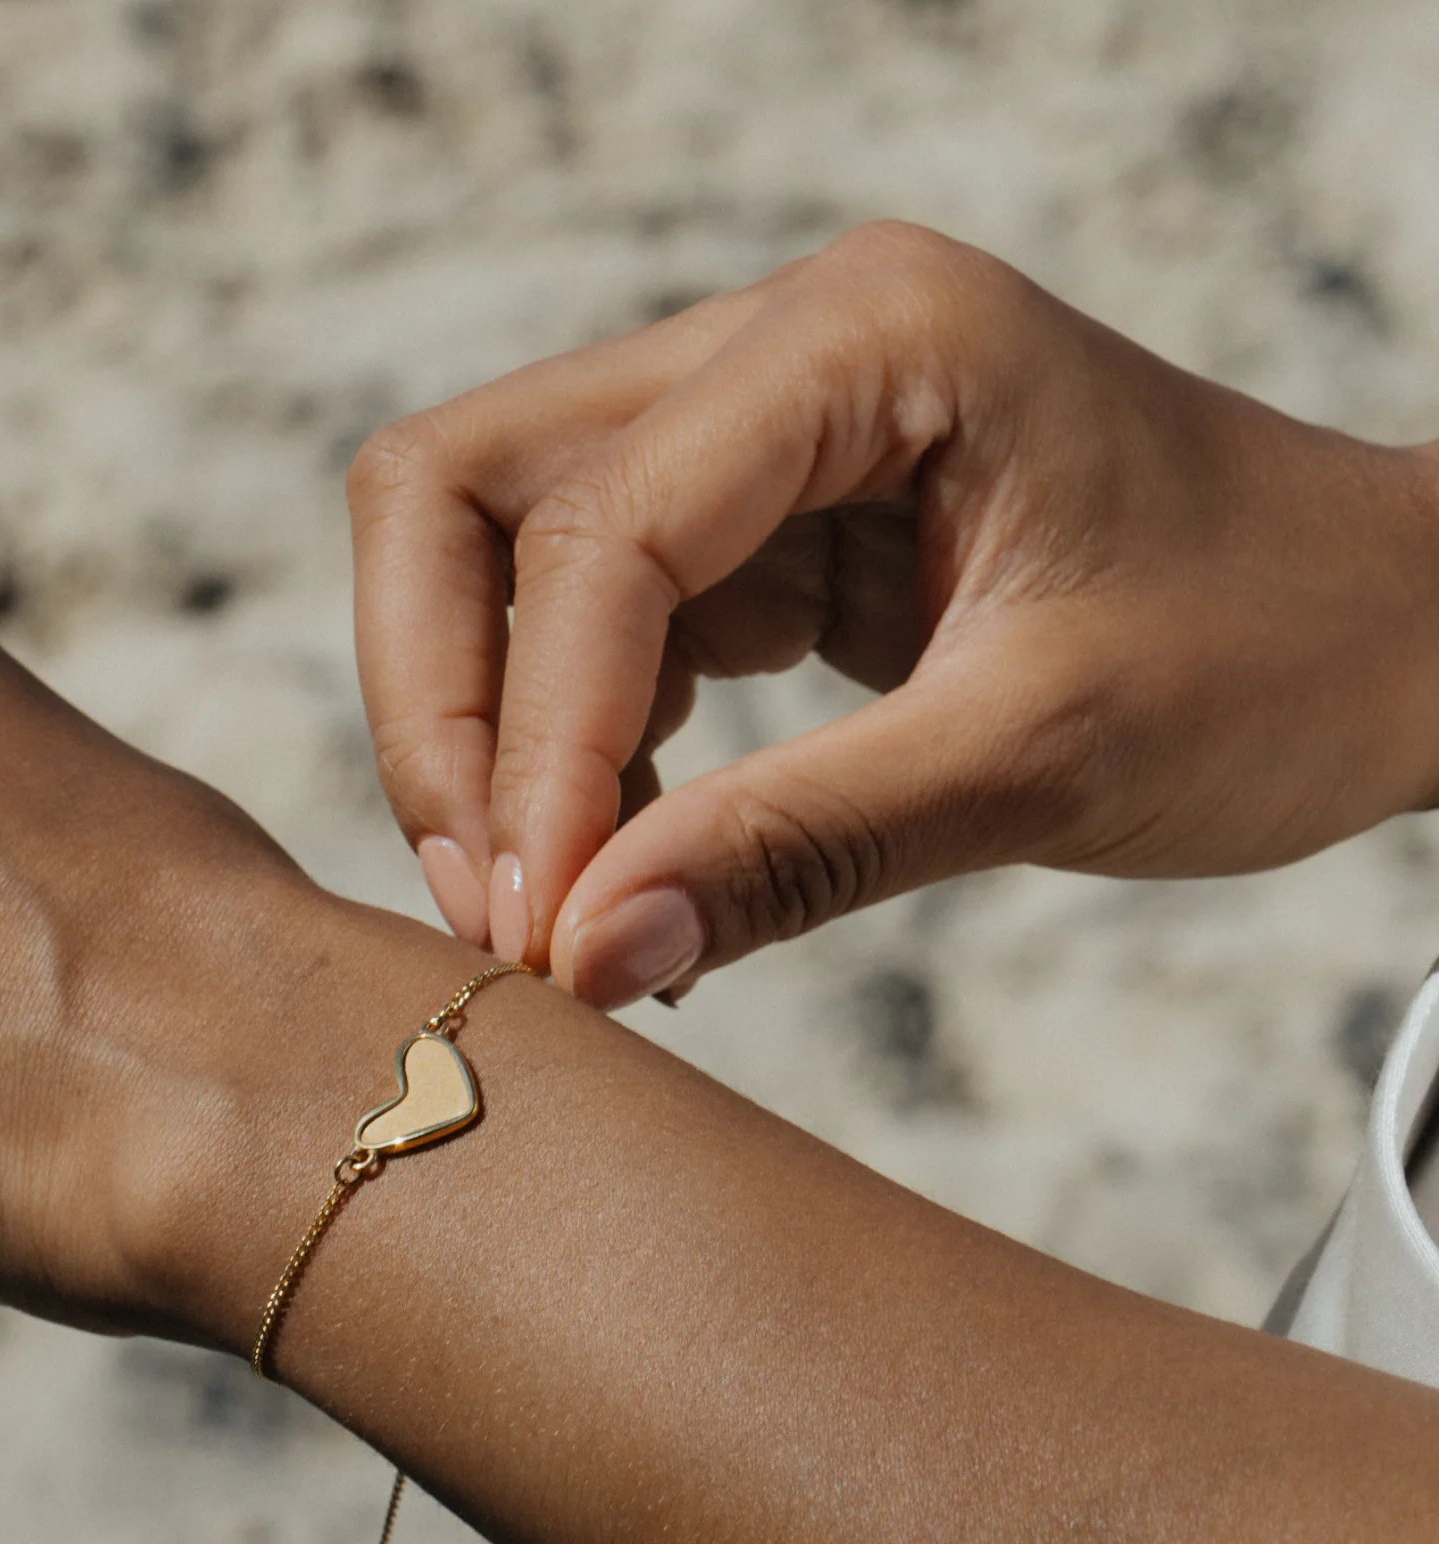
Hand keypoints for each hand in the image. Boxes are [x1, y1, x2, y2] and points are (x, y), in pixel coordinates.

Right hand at [350, 221, 1438, 1005]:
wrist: (1377, 632)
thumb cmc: (1268, 649)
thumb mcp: (1040, 754)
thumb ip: (798, 848)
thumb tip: (582, 954)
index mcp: (866, 339)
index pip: (600, 529)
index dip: (538, 742)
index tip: (544, 928)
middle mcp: (776, 352)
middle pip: (463, 489)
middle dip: (447, 709)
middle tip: (496, 901)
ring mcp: (751, 432)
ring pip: (492, 556)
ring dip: (494, 741)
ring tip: (565, 908)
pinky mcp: (751, 526)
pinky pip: (581, 628)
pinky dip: (571, 754)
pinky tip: (636, 860)